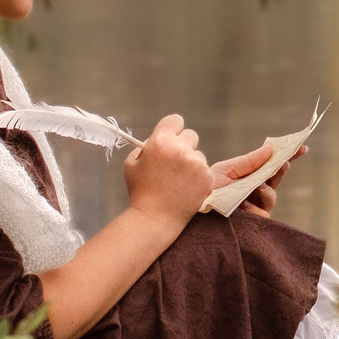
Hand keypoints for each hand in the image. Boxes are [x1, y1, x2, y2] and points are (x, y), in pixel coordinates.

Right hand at [122, 113, 212, 227]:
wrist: (154, 218)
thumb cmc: (140, 192)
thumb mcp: (131, 163)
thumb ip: (145, 146)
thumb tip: (157, 138)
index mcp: (160, 141)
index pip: (175, 120)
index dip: (173, 129)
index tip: (172, 138)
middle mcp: (180, 149)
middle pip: (191, 136)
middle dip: (184, 146)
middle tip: (174, 164)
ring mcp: (196, 163)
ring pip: (199, 155)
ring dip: (191, 164)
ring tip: (178, 182)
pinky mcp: (207, 177)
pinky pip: (206, 170)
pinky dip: (199, 178)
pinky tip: (186, 189)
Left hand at [215, 142, 305, 217]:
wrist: (195, 210)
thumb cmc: (207, 190)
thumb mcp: (227, 170)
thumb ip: (249, 161)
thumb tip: (271, 147)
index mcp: (248, 177)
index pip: (271, 166)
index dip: (286, 157)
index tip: (301, 148)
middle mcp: (253, 192)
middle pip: (275, 179)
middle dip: (280, 169)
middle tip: (283, 163)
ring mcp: (254, 208)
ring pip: (272, 197)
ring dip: (266, 191)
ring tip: (255, 190)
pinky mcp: (252, 223)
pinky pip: (263, 214)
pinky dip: (256, 208)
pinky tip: (244, 208)